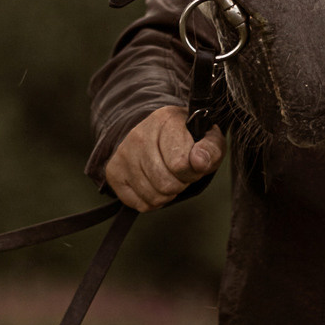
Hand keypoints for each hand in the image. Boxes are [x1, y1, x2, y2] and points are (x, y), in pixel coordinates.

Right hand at [104, 105, 223, 211]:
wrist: (156, 134)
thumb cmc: (187, 139)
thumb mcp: (208, 139)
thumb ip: (211, 149)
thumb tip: (199, 162)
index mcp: (165, 120)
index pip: (180, 164)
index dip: (194, 171)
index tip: (195, 163)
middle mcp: (138, 134)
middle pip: (166, 184)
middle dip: (181, 183)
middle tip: (182, 173)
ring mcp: (123, 154)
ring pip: (153, 197)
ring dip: (168, 194)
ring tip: (169, 176)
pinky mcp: (113, 172)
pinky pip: (139, 204)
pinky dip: (153, 201)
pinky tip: (155, 184)